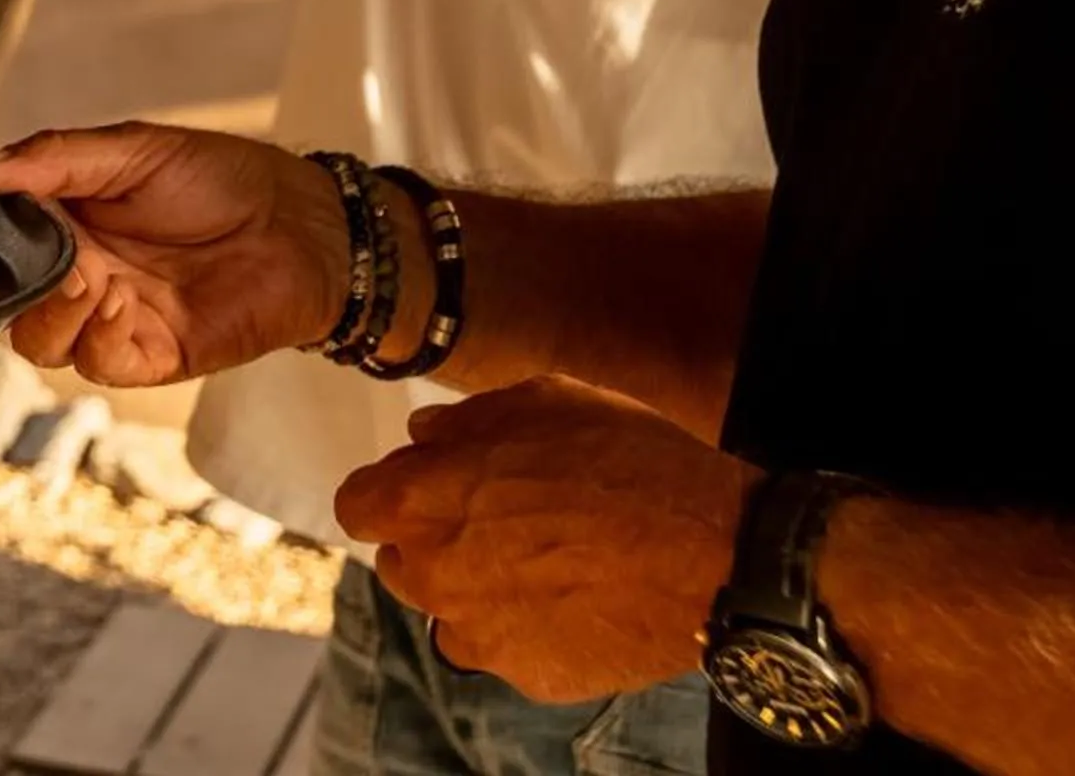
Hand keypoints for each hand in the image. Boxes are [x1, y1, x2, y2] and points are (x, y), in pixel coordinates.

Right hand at [0, 123, 349, 384]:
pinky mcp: (152, 355)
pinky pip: (99, 364)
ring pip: (42, 344)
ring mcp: (111, 320)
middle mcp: (80, 276)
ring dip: (53, 314)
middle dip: (18, 287)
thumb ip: (53, 159)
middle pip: (10, 306)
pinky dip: (96, 338)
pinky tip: (119, 301)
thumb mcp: (131, 150)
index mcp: (66, 223)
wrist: (300, 222)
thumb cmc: (222, 179)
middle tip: (55, 256)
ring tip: (90, 278)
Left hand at [334, 377, 756, 702]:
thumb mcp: (546, 401)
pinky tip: (577, 602)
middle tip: (501, 523)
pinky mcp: (527, 674)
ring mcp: (478, 632)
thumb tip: (425, 437)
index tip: (430, 488)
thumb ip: (467, 421)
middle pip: (401, 561)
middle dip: (435, 541)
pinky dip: (528, 629)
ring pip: (450, 611)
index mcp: (423, 500)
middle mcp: (435, 573)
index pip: (357, 506)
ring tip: (546, 564)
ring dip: (476, 589)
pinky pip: (507, 649)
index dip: (393, 492)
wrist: (717, 553)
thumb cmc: (629, 462)